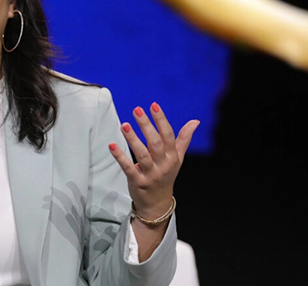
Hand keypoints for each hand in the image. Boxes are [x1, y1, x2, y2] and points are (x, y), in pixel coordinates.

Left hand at [108, 102, 198, 218]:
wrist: (158, 203)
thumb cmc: (166, 175)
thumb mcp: (177, 158)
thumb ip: (183, 139)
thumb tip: (195, 121)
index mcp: (172, 157)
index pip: (168, 135)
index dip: (161, 120)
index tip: (153, 105)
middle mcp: (163, 165)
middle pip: (155, 143)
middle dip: (146, 125)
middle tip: (137, 110)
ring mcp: (151, 174)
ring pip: (142, 154)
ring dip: (133, 139)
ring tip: (124, 124)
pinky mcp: (138, 182)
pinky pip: (128, 168)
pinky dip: (119, 157)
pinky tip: (112, 145)